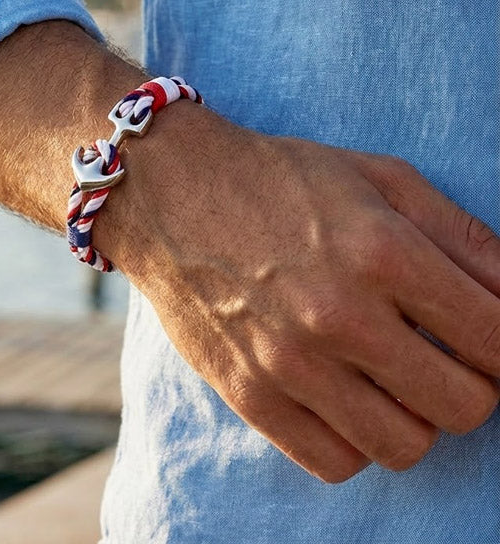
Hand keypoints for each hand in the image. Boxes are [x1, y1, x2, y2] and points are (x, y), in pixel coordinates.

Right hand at [102, 102, 499, 482]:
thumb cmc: (279, 178)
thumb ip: (463, 235)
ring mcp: (288, 362)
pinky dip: (355, 441)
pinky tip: (343, 398)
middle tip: (441, 357)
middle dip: (469, 385)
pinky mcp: (248, 393)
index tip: (484, 339)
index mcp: (382, 252)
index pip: (497, 341)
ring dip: (413, 417)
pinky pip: (335, 462)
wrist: (171, 191)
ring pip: (405, 446)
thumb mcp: (378, 176)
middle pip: (463, 406)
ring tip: (389, 379)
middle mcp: (338, 315)